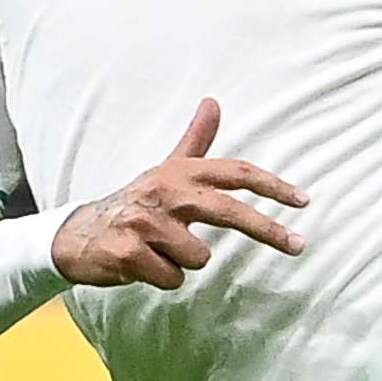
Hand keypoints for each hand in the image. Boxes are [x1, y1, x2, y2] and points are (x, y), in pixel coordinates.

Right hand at [48, 98, 308, 289]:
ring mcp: (145, 222)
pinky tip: (142, 265)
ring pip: (199, 257)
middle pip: (228, 210)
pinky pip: (173, 279)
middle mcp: (164, 192)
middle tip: (300, 246)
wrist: (78, 235)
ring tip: (158, 251)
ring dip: (183, 263)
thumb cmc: (135, 204)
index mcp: (178, 173)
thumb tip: (213, 101)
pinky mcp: (130, 252)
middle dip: (268, 230)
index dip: (272, 185)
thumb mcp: (165, 171)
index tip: (304, 200)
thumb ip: (194, 141)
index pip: (235, 172)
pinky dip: (163, 279)